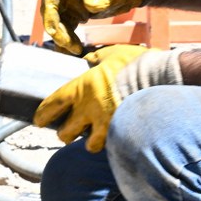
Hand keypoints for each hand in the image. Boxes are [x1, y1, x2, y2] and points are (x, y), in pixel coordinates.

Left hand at [32, 44, 180, 150]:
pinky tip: (114, 137)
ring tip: (92, 139)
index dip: (43, 114)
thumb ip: (95, 60)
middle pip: (66, 133)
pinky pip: (112, 144)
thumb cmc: (135, 64)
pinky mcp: (123, 133)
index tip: (38, 119)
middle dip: (65, 134)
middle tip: (66, 132)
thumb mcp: (110, 54)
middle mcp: (89, 109)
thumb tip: (88, 60)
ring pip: (89, 145)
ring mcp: (106, 124)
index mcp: (81, 88)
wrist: (161, 79)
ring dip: (89, 143)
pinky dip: (111, 142)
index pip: (53, 104)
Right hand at [41, 0, 152, 54]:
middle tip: (71, 46)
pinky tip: (77, 51)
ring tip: (77, 51)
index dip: (49, 13)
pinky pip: (67, 29)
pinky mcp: (76, 15)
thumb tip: (88, 5)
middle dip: (57, 30)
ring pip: (57, 23)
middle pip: (50, 12)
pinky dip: (69, 41)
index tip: (53, 30)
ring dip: (63, 38)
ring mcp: (70, 4)